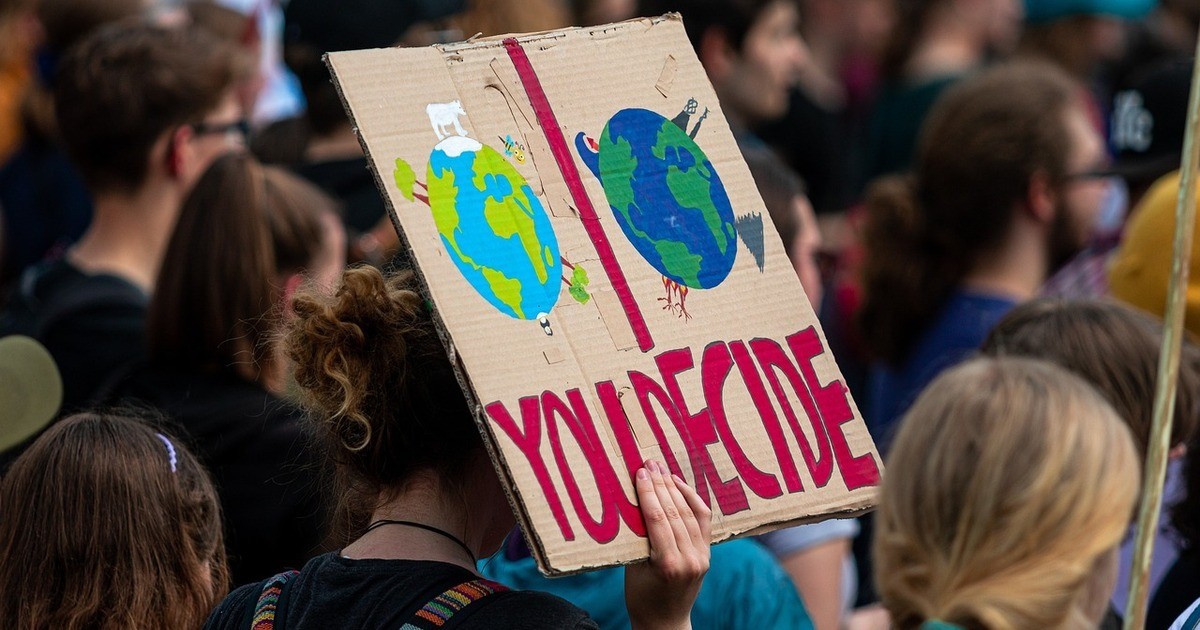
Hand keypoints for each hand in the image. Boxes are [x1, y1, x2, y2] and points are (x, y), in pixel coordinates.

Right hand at [625, 460, 711, 629]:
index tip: (640, 472)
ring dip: (674, 487)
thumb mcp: (632, 568)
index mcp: (667, 565)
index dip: (648, 492)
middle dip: (661, 484)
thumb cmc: (641, 597)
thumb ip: (638, 538)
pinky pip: (701, 520)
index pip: (658, 519)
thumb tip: (635, 501)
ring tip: (661, 469)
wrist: (665, 623)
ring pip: (689, 513)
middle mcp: (689, 559)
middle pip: (675, 512)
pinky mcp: (707, 555)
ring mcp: (702, 557)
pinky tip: (680, 484)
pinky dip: (692, 499)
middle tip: (650, 462)